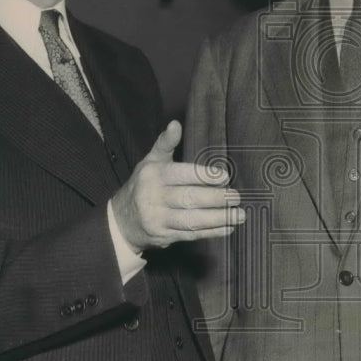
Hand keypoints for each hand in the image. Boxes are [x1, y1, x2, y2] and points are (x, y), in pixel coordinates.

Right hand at [111, 120, 242, 251]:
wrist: (121, 221)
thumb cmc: (143, 185)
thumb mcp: (150, 161)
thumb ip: (166, 143)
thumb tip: (176, 124)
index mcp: (153, 175)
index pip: (181, 174)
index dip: (203, 176)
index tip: (224, 177)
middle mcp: (154, 197)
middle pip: (189, 198)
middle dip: (216, 199)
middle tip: (237, 197)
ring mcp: (158, 219)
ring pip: (192, 219)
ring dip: (218, 218)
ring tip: (239, 215)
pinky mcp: (164, 236)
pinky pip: (191, 234)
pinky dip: (211, 232)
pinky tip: (228, 228)